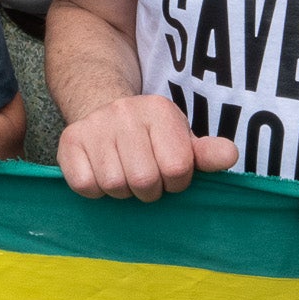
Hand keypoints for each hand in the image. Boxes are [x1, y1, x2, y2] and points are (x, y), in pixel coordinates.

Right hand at [58, 94, 237, 200]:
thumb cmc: (150, 135)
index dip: (176, 181)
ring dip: (122, 191)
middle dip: (148, 189)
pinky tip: (101, 174)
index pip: (177, 168)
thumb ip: (206, 153)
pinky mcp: (69, 142)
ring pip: (115, 185)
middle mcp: (125, 112)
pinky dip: (96, 190)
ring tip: (124, 174)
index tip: (168, 172)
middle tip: (144, 177)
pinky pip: (86, 186)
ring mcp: (95, 126)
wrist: (102, 108)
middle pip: (145, 180)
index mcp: (159, 111)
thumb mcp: (181, 139)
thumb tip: (230, 156)